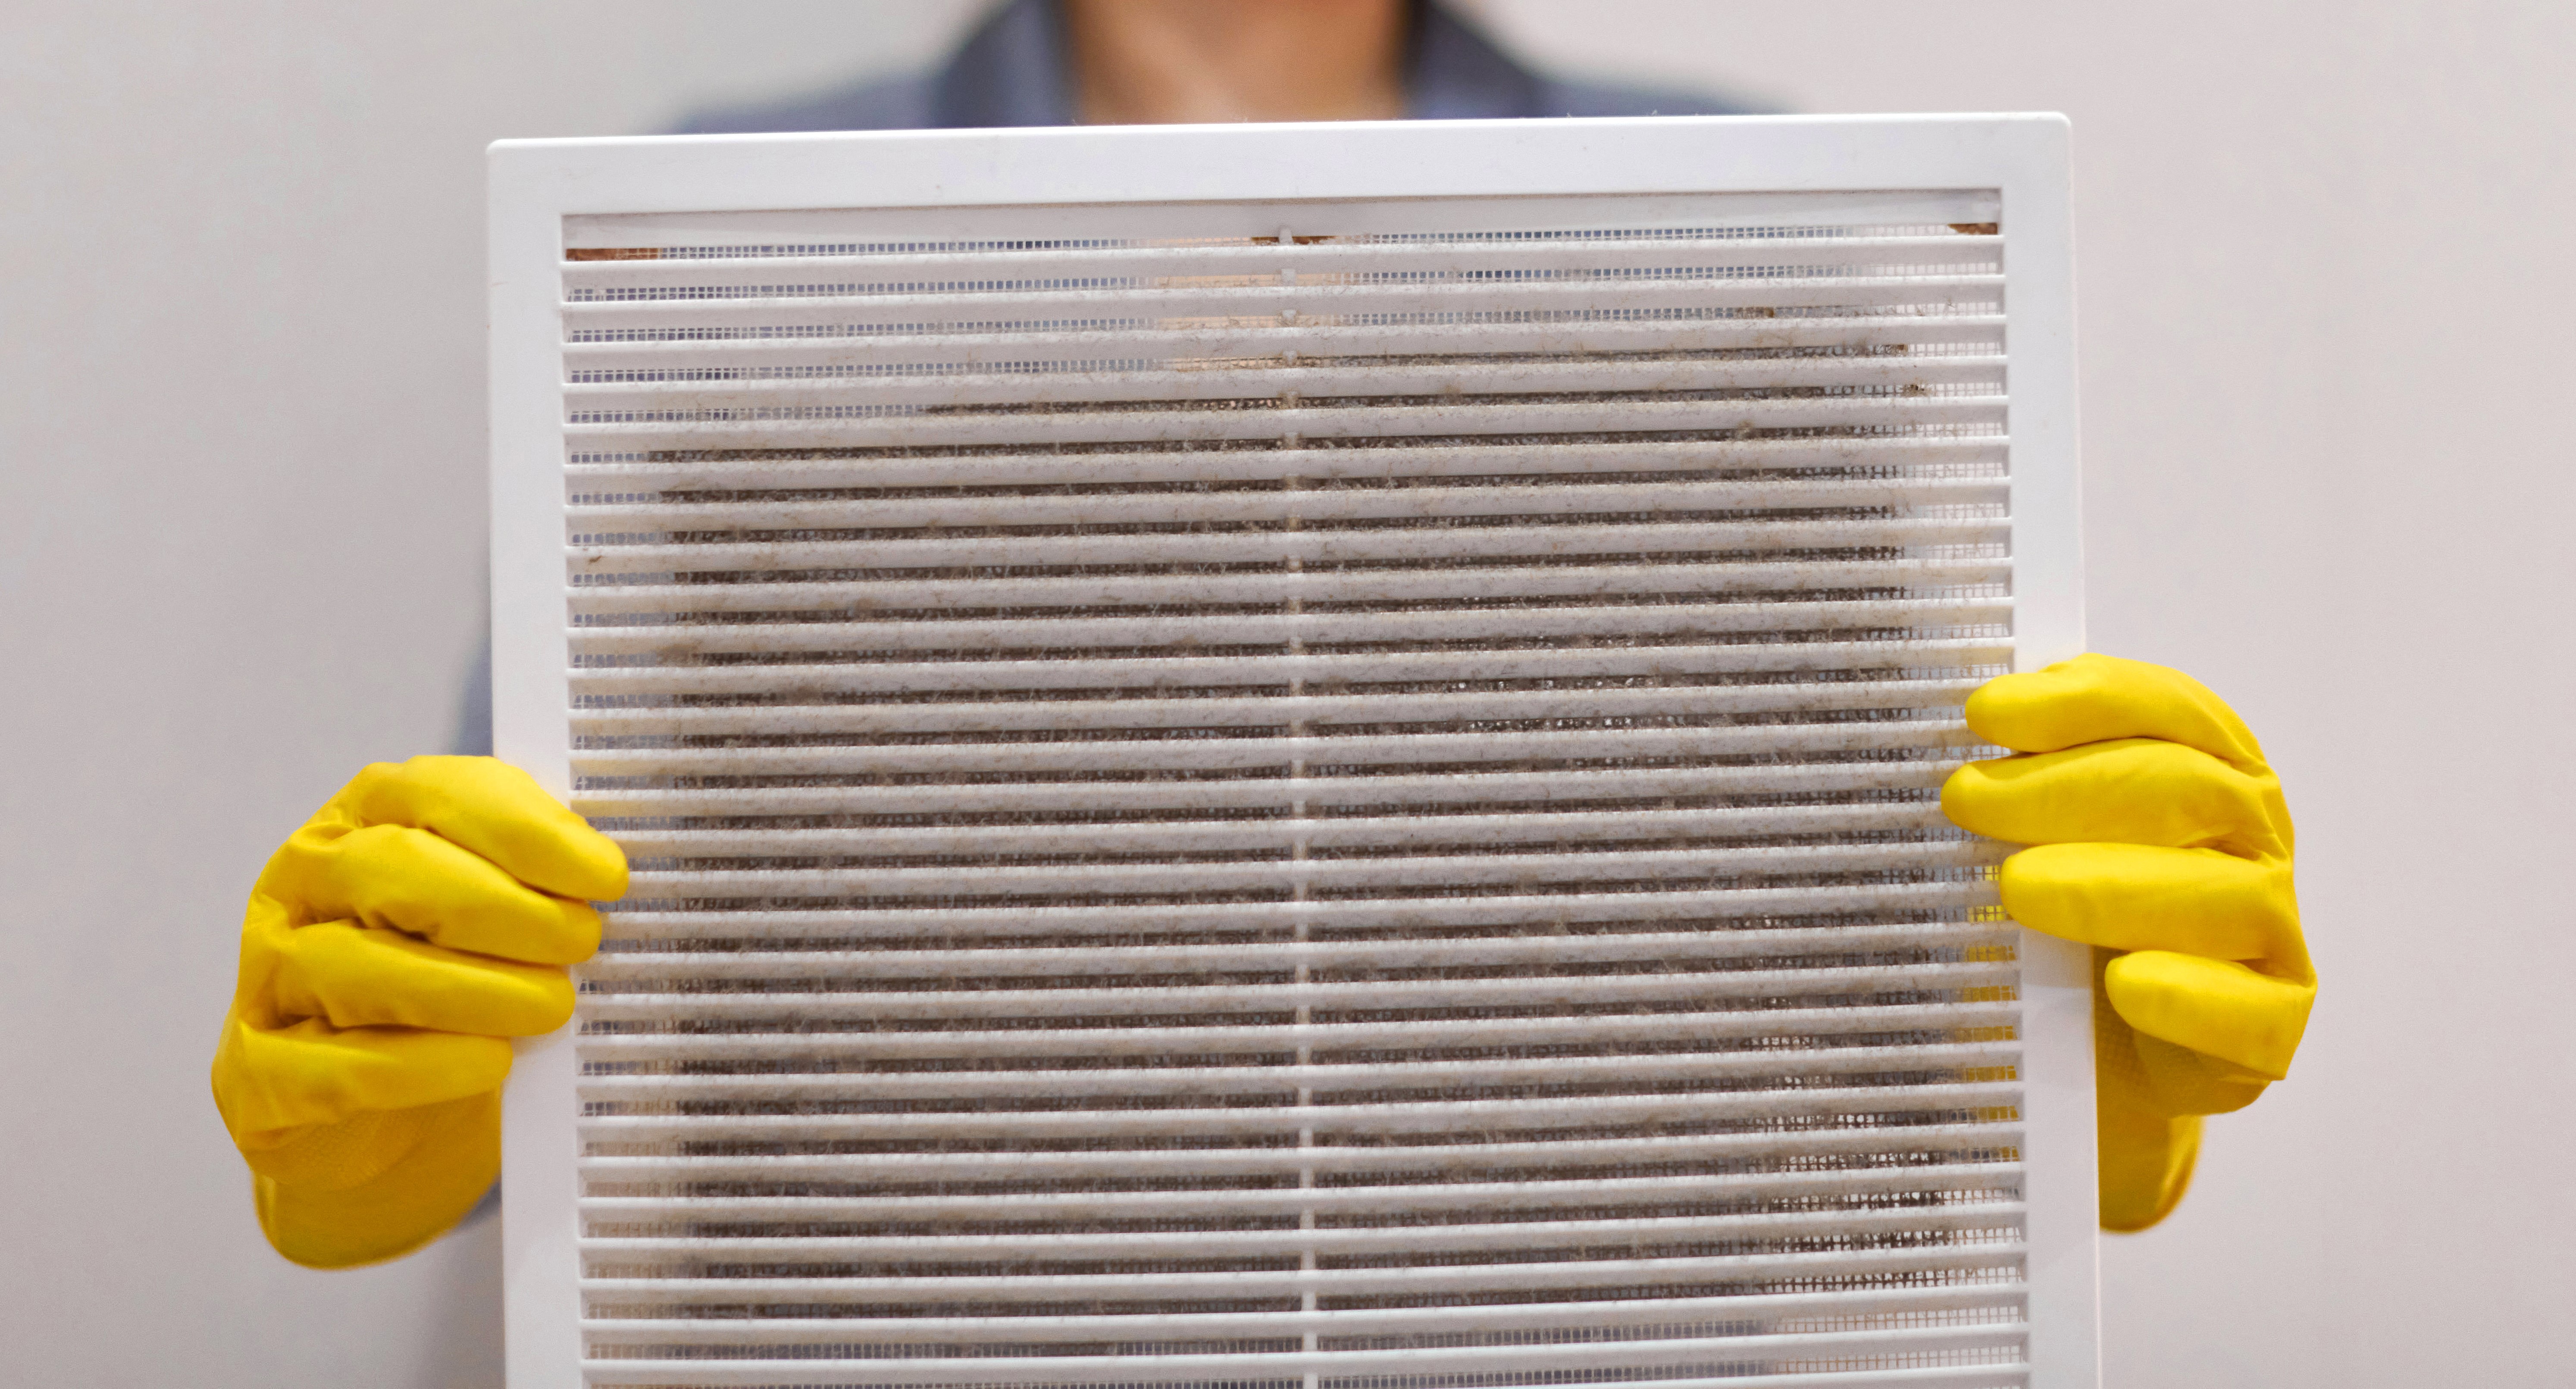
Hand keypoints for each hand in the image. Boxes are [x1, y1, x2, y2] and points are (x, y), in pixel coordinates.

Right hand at [209, 757, 624, 1266]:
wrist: (382, 1124)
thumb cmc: (448, 996)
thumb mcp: (493, 920)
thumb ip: (534, 879)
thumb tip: (609, 873)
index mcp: (361, 820)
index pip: (438, 794)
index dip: (530, 831)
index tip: (606, 876)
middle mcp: (302, 883)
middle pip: (394, 871)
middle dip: (505, 908)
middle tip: (581, 943)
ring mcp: (268, 976)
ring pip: (360, 966)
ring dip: (474, 989)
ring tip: (551, 1007)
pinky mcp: (258, 1076)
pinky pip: (336, 1066)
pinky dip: (423, 1066)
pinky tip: (487, 1063)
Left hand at [1941, 655, 2315, 1229]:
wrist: (2079, 1066)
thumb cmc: (2054, 936)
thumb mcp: (2023, 849)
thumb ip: (2010, 791)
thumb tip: (1945, 736)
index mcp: (2210, 775)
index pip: (2170, 710)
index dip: (2082, 700)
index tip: (1982, 712)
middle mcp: (2252, 847)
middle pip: (2192, 789)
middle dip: (2072, 784)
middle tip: (1967, 798)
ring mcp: (2269, 941)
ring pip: (2227, 897)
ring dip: (2112, 884)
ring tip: (2015, 886)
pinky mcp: (2266, 1034)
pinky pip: (2247, 1013)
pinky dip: (2186, 994)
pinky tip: (2122, 984)